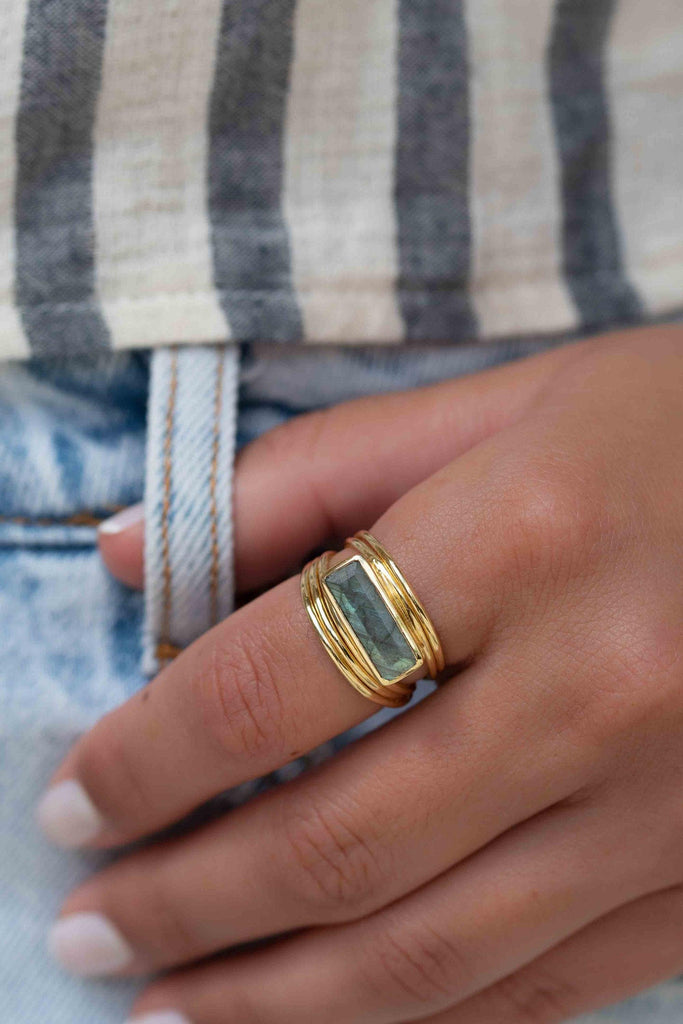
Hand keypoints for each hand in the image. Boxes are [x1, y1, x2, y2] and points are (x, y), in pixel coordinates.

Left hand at [39, 328, 682, 1023]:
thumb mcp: (499, 406)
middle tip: (83, 924)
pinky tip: (323, 1017)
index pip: (271, 677)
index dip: (148, 754)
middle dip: (184, 904)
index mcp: (525, 537)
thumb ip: (307, 479)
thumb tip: (129, 552)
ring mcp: (667, 808)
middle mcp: (599, 690)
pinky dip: (413, 1017)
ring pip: (431, 956)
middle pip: (337, 843)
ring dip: (273, 1001)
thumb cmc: (672, 424)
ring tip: (160, 1012)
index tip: (75, 797)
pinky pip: (539, 987)